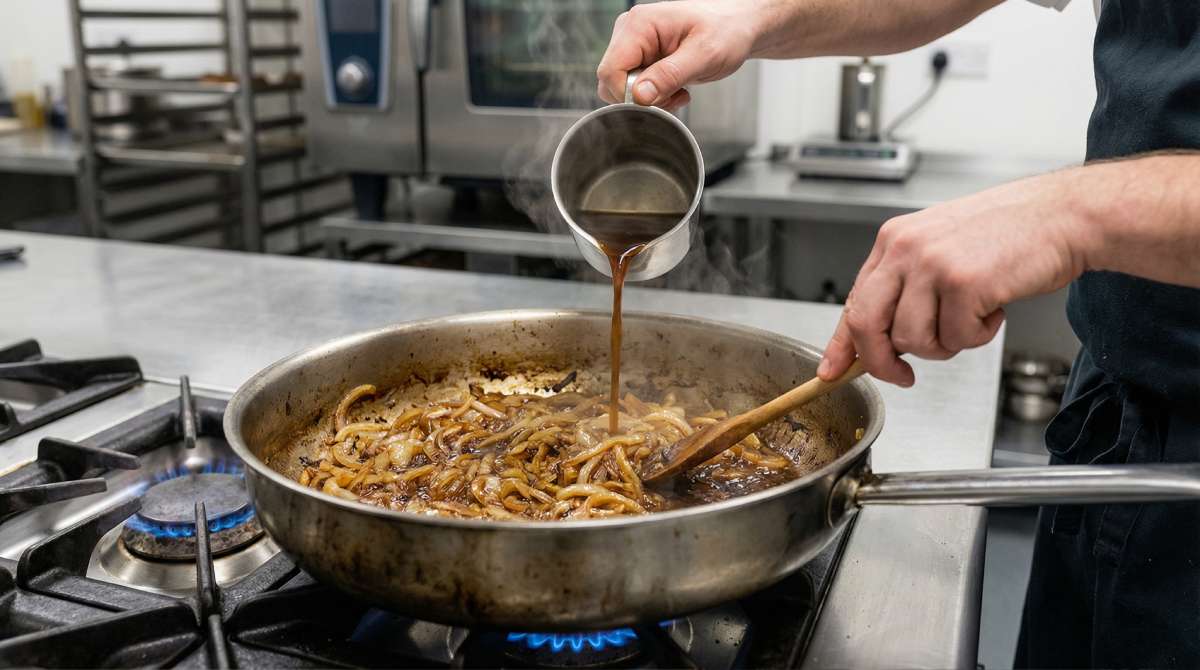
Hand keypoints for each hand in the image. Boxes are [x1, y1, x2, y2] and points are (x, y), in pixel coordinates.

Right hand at [596, 1, 761, 110]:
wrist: (737, 27)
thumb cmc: (727, 31)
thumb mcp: (704, 55)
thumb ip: (669, 75)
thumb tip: (639, 96)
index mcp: (639, 24)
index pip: (610, 71)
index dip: (629, 95)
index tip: (659, 99)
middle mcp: (630, 31)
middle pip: (611, 81)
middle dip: (641, 99)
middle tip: (675, 94)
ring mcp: (633, 44)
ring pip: (621, 87)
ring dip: (650, 98)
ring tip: (678, 88)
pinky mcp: (640, 57)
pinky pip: (632, 87)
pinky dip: (653, 95)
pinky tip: (674, 87)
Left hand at [818, 170, 1091, 385]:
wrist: (1063, 214)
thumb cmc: (1010, 233)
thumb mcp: (941, 249)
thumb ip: (907, 287)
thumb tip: (880, 338)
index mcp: (894, 241)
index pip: (853, 302)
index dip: (841, 345)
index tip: (833, 371)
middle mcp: (905, 249)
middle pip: (866, 325)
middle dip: (881, 362)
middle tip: (904, 375)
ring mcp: (932, 264)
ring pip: (913, 340)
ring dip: (946, 344)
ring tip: (972, 317)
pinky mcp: (963, 282)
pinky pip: (957, 338)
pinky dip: (979, 335)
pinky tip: (994, 307)